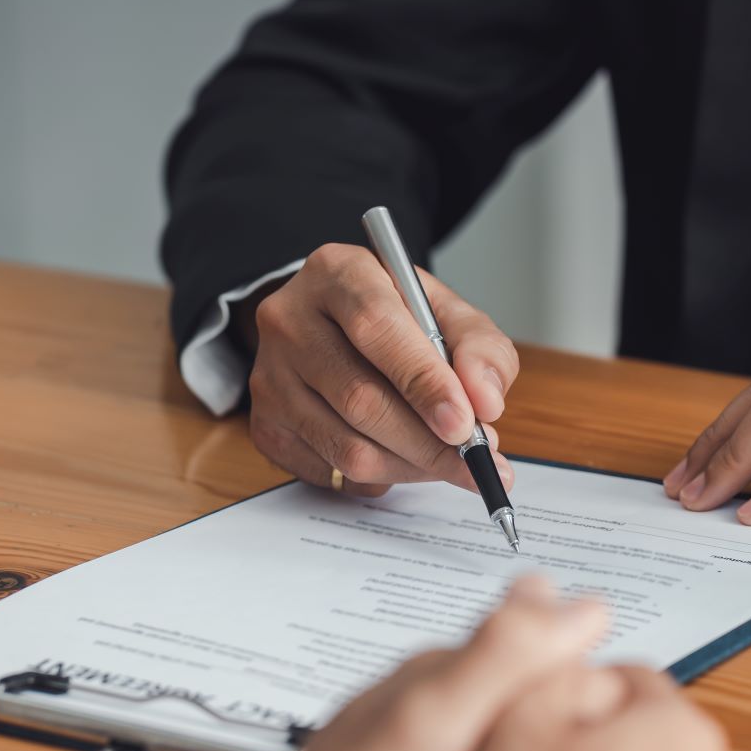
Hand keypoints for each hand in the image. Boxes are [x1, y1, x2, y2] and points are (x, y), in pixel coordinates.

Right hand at [244, 244, 519, 496]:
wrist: (334, 328)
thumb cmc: (398, 319)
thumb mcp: (448, 313)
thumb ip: (479, 348)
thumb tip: (485, 402)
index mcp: (337, 273)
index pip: (376, 327)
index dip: (423, 382)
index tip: (465, 423)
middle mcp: (289, 320)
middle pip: (359, 397)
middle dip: (428, 441)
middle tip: (475, 460)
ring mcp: (269, 376)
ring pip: (346, 446)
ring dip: (410, 466)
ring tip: (447, 461)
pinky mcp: (265, 424)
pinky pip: (330, 472)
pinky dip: (380, 477)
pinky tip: (402, 458)